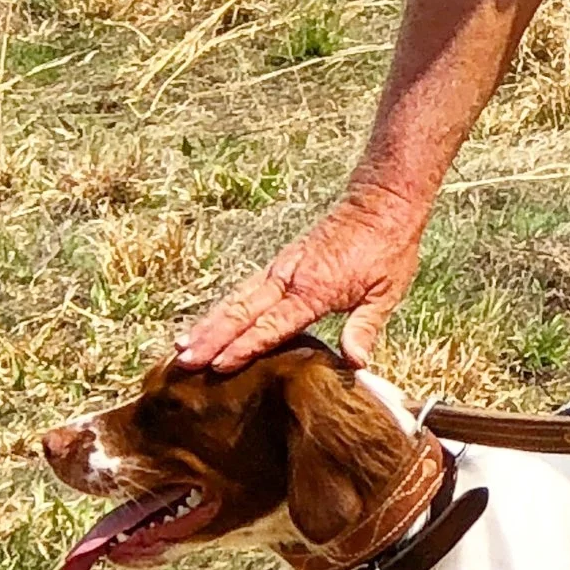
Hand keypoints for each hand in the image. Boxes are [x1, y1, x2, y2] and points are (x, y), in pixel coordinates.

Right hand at [175, 192, 422, 372]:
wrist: (381, 203)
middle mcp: (289, 277)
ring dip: (209, 323)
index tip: (218, 365)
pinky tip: (209, 323)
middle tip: (184, 361)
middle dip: (212, 338)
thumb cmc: (387, 250)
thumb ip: (365, 327)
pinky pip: (246, 289)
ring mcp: (281, 269)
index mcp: (314, 289)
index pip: (272, 324)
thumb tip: (355, 363)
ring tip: (181, 347)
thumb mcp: (386, 292)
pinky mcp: (281, 264)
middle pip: (243, 312)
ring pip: (237, 299)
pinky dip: (223, 308)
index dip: (245, 346)